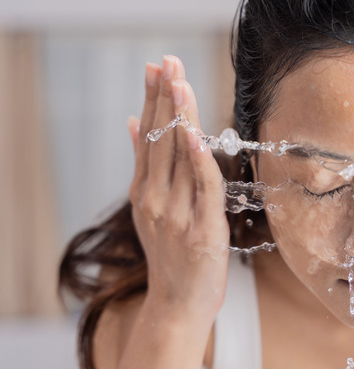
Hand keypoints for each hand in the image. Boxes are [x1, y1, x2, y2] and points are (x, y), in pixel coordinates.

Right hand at [127, 56, 228, 321]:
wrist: (177, 307)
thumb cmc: (172, 258)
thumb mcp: (151, 209)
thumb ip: (146, 167)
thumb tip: (135, 124)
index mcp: (145, 193)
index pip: (149, 137)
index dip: (154, 100)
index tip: (156, 67)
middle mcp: (156, 199)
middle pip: (160, 140)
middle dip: (165, 97)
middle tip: (167, 61)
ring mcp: (177, 214)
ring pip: (179, 157)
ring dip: (180, 117)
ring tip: (179, 82)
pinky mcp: (201, 230)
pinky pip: (202, 187)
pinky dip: (199, 159)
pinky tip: (195, 134)